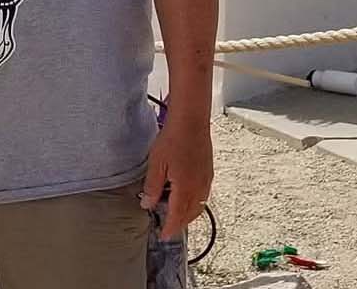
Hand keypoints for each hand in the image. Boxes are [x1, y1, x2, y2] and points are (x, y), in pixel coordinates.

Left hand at [142, 112, 211, 239]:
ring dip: (188, 214)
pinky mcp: (208, 171)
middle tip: (169, 228)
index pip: (177, 216)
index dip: (170, 227)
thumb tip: (148, 204)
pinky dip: (195, 202)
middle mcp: (199, 188)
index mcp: (185, 189)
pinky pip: (203, 194)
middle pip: (190, 214)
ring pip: (199, 205)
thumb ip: (152, 187)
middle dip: (180, 223)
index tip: (164, 235)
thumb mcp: (156, 164)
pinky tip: (187, 196)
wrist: (191, 121)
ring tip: (176, 215)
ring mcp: (206, 179)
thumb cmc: (173, 139)